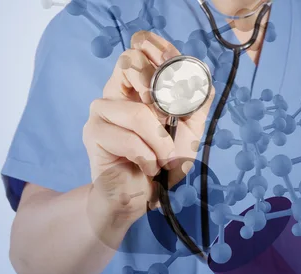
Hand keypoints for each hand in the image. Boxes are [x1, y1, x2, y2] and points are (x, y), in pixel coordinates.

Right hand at [83, 31, 213, 224]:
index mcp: (137, 87)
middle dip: (157, 92)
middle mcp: (116, 92)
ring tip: (162, 159)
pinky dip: (148, 158)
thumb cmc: (162, 162)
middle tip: (167, 121)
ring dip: (160, 143)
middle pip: (129, 63)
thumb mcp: (188, 132)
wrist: (141, 197)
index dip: (158, 49)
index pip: (140, 51)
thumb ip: (195, 107)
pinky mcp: (93, 133)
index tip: (175, 64)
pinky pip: (130, 140)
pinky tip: (147, 167)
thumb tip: (207, 83)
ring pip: (138, 113)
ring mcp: (101, 111)